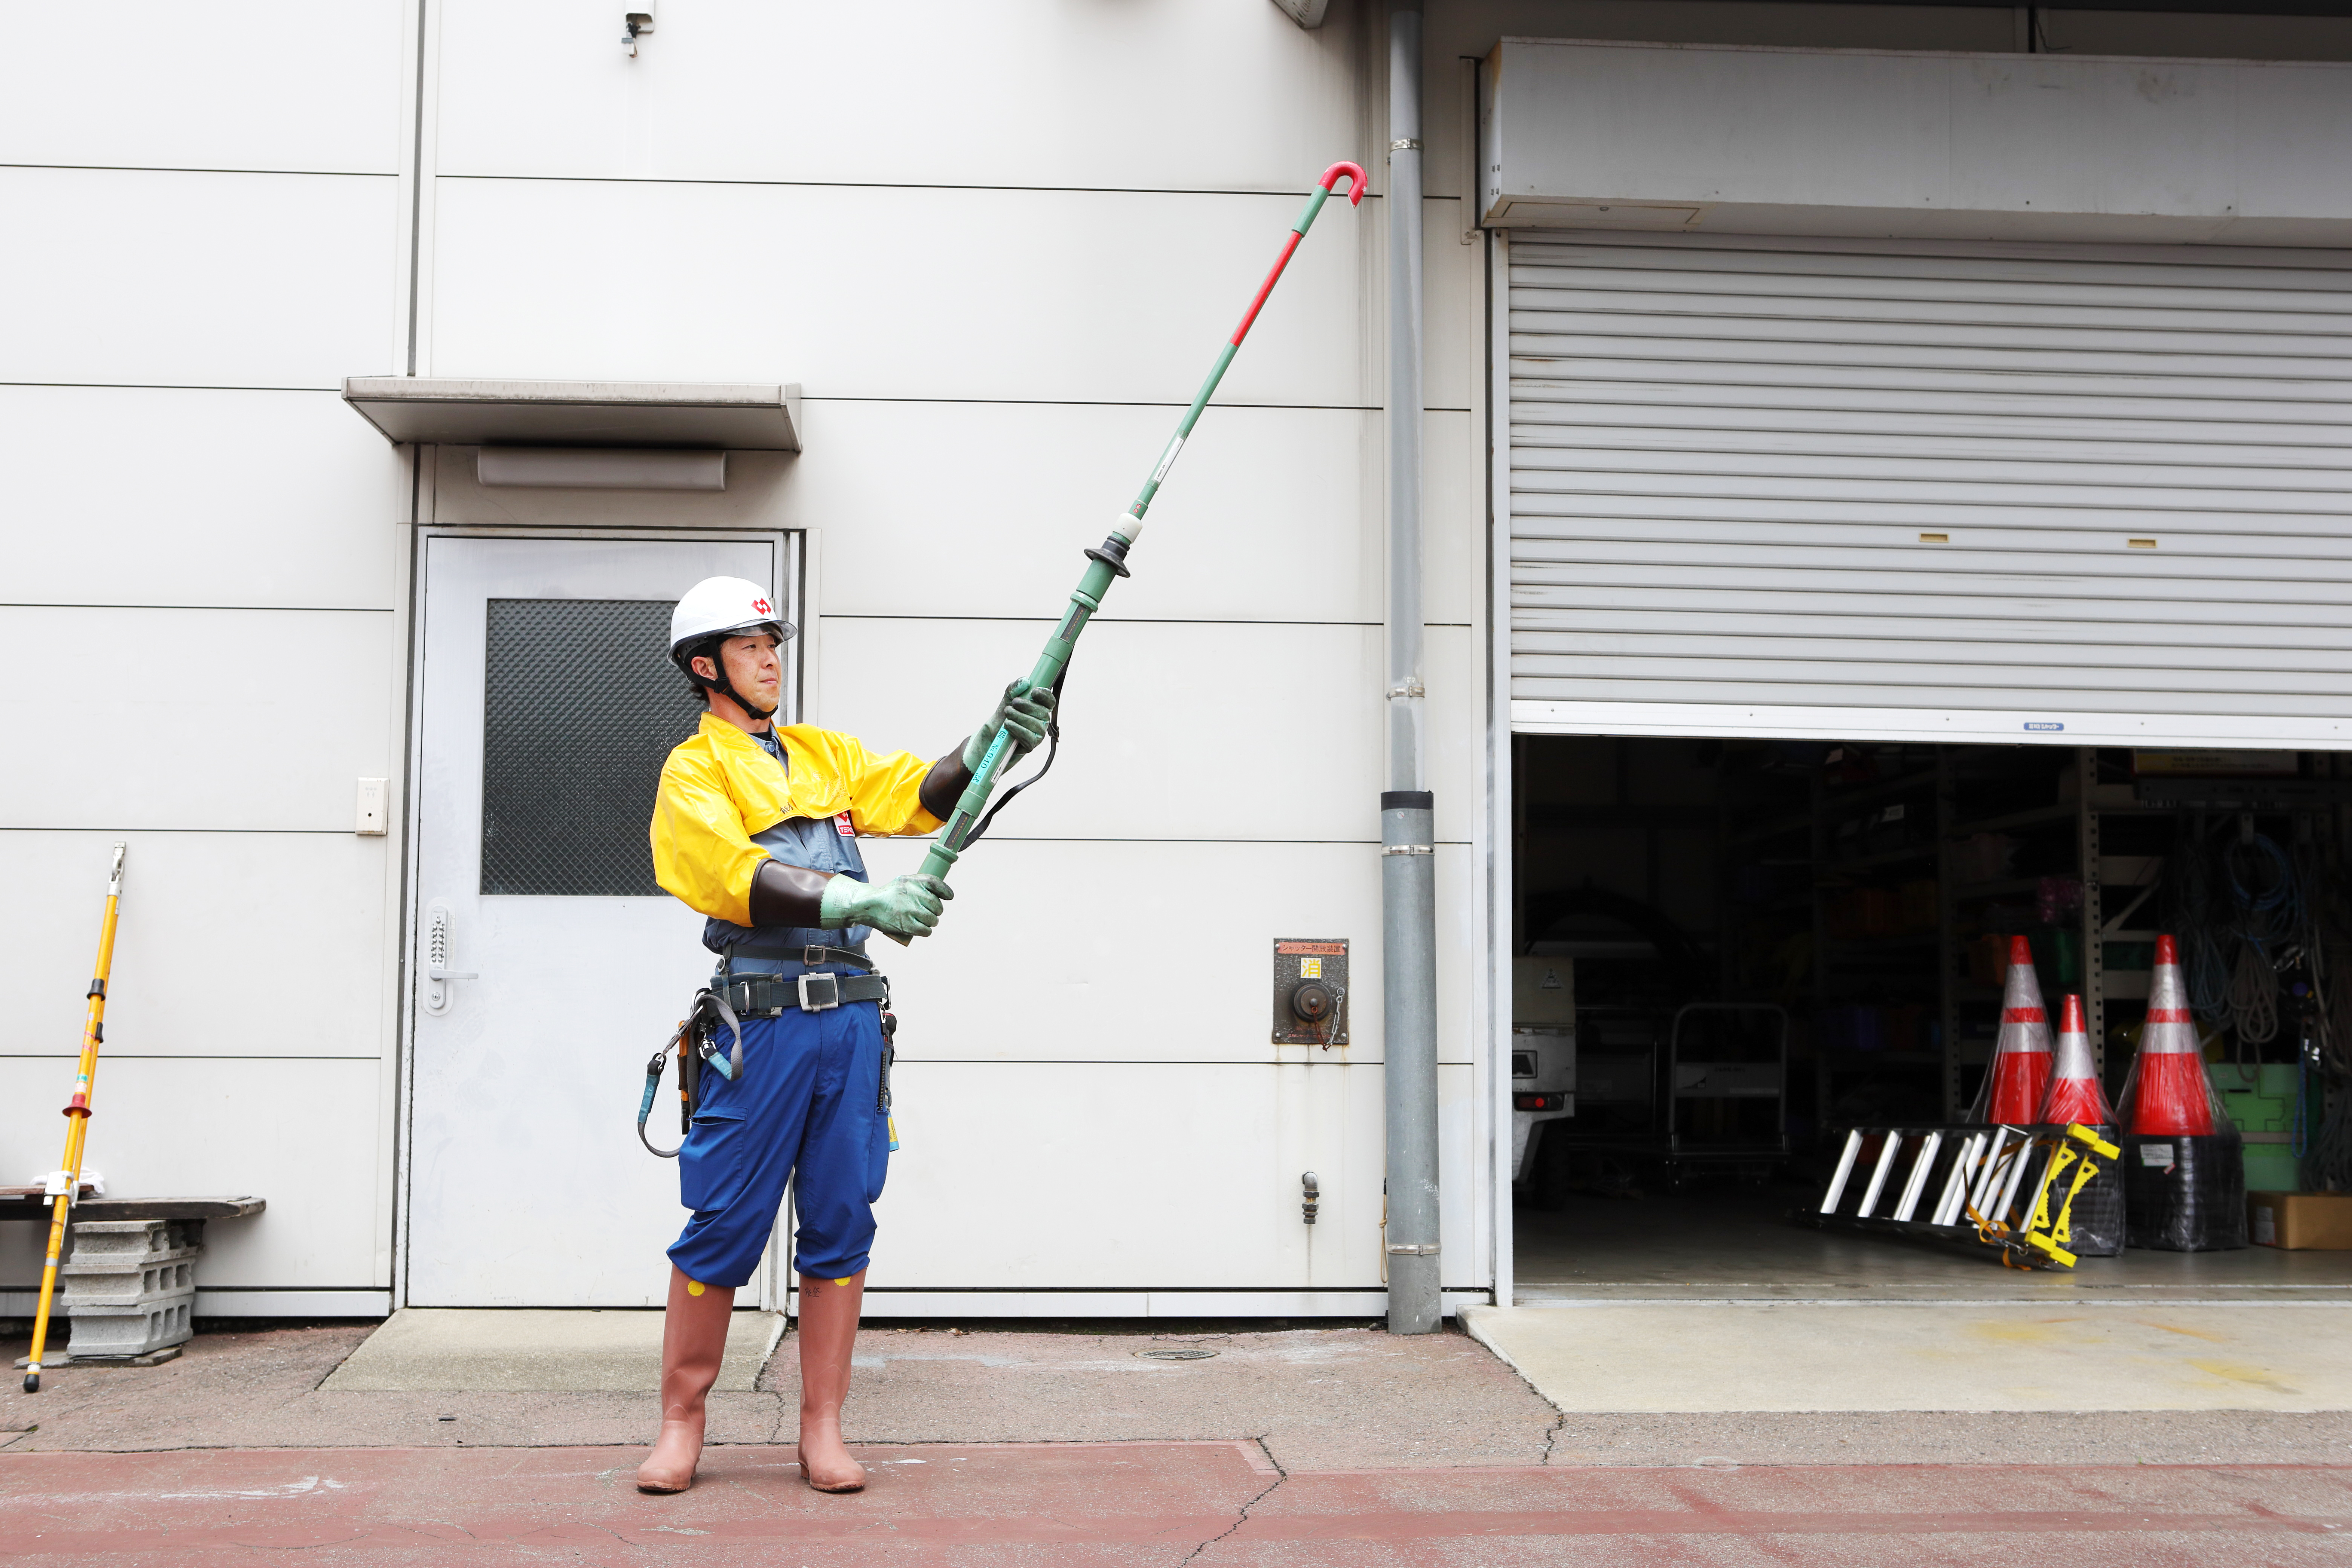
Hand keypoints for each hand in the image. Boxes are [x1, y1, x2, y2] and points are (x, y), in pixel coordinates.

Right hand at [819, 874, 953, 939]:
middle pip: (937, 905)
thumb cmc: (889, 894)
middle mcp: (913, 894)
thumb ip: (920, 884)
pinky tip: (921, 928)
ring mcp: (911, 910)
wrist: (868, 906)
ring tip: (924, 920)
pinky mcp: (907, 925)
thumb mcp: (903, 881)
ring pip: (933, 919)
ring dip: (931, 921)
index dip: (946, 891)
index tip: (949, 897)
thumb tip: (941, 894)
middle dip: (936, 910)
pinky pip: (926, 931)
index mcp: (913, 881)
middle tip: (928, 911)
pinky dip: (926, 931)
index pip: (937, 884)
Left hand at [962, 680, 1055, 770]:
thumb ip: (1014, 688)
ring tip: (1007, 713)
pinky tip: (1008, 725)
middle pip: (1042, 712)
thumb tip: (1025, 681)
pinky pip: (1029, 737)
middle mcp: (1042, 721)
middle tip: (1013, 703)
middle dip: (1026, 706)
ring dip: (1019, 716)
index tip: (1033, 692)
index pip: (1050, 701)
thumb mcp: (1007, 698)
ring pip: (1035, 724)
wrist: (992, 735)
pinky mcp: (1031, 745)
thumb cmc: (1004, 715)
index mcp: (1040, 707)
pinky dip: (1017, 729)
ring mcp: (1038, 734)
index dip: (1045, 696)